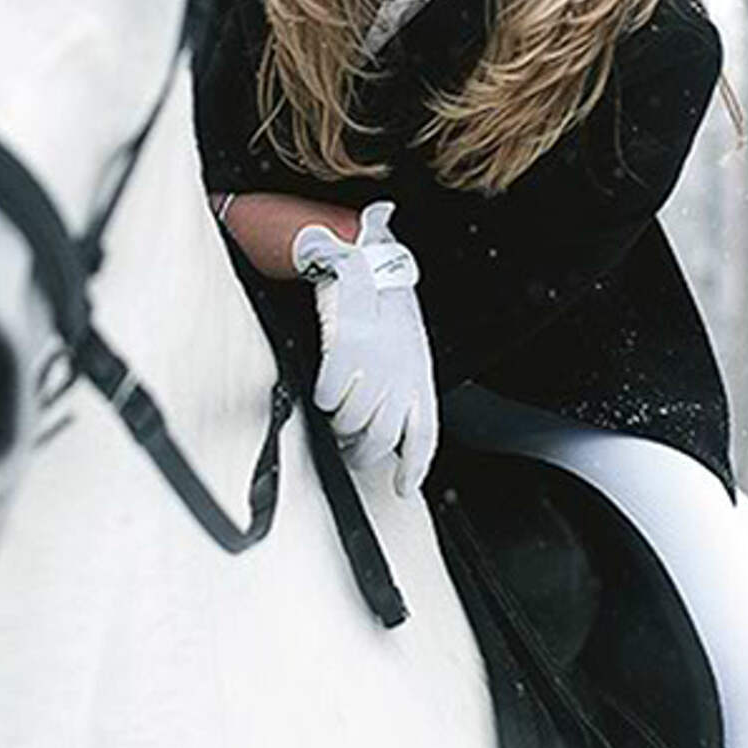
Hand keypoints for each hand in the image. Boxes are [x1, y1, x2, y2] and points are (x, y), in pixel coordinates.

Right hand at [292, 201, 438, 495]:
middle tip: (350, 450)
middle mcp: (402, 371)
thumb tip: (389, 428)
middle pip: (382, 436)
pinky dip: (323, 398)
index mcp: (420, 373)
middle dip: (363, 451)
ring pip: (352, 420)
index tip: (403, 487)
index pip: (424, 433)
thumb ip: (403, 386)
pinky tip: (323, 392)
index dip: (414, 466)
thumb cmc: (385, 307)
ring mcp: (376, 362)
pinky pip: (329, 393)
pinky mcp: (349, 349)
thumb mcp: (406, 347)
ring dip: (339, 425)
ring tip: (334, 418)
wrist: (366, 261)